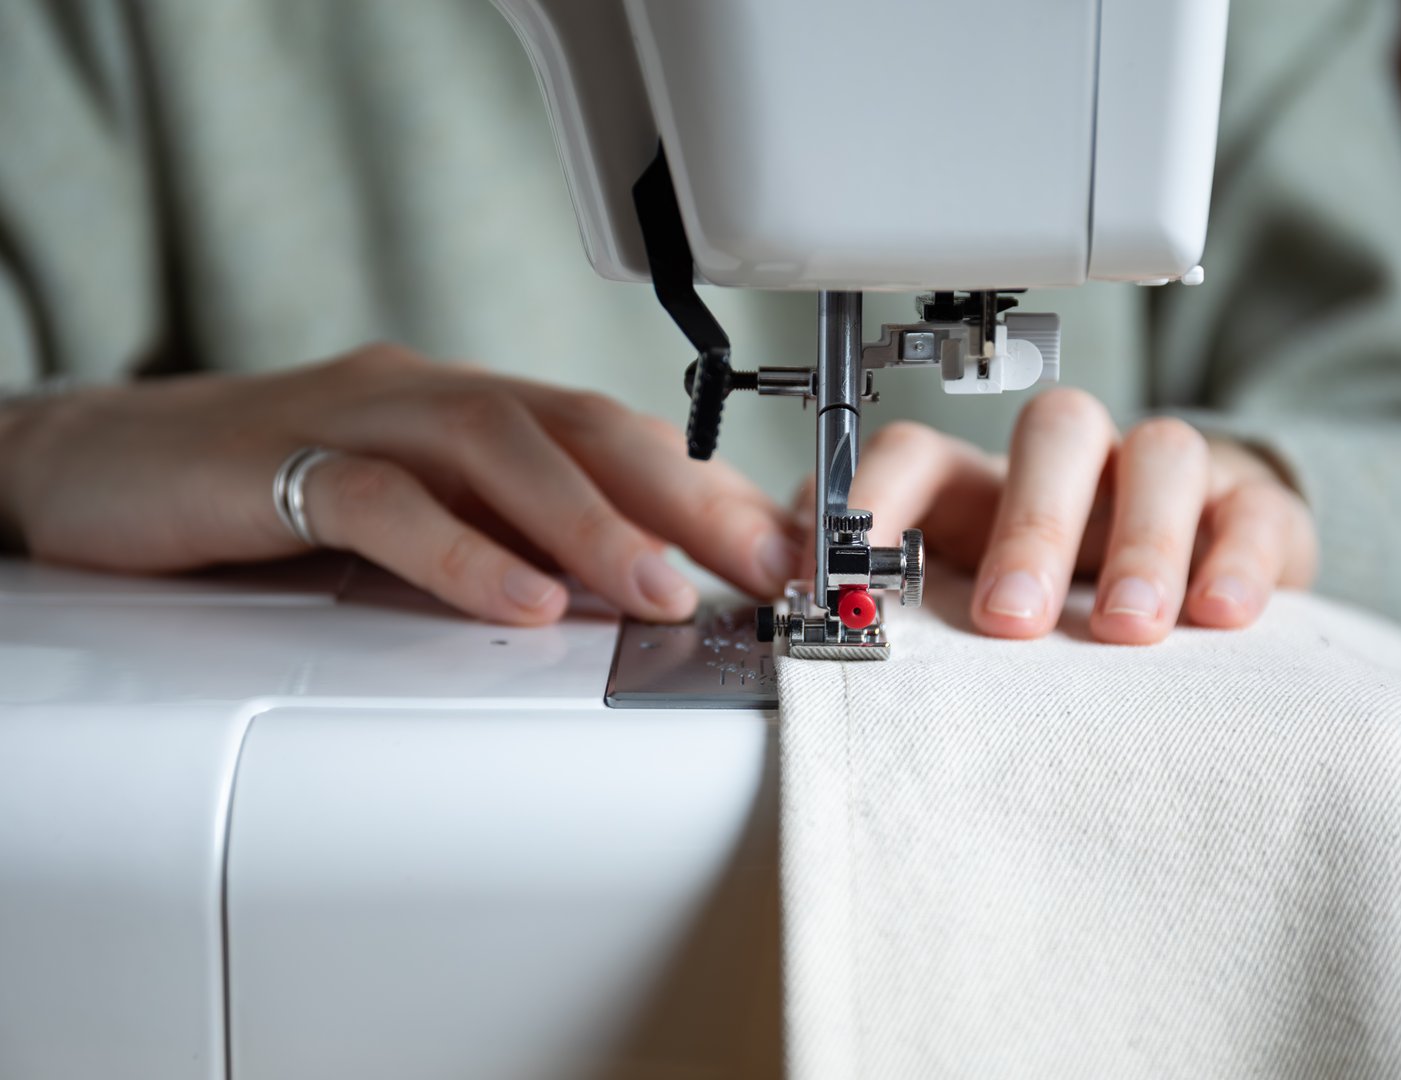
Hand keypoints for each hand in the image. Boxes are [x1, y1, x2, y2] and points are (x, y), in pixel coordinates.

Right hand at [0, 344, 800, 624]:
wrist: (102, 467)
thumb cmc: (275, 496)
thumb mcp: (418, 520)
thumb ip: (511, 544)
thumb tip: (635, 597)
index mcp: (474, 412)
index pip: (616, 436)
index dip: (710, 489)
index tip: (787, 552)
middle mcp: (429, 399)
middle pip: (583, 425)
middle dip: (688, 496)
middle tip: (768, 566)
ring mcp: (352, 420)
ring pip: (497, 449)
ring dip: (594, 525)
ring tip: (663, 593)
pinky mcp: (272, 464)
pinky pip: (382, 501)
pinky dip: (460, 553)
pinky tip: (522, 602)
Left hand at [846, 388, 1317, 642]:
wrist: (1193, 588)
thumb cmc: (1048, 597)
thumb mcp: (954, 598)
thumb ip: (878, 589)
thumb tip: (775, 590)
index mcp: (981, 485)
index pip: (920, 452)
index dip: (876, 498)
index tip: (844, 574)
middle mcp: (1072, 466)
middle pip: (1053, 436)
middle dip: (1028, 523)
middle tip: (1007, 621)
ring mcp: (1165, 481)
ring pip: (1161, 453)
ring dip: (1142, 539)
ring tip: (1128, 629)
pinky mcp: (1252, 509)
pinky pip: (1256, 509)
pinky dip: (1242, 554)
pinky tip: (1221, 614)